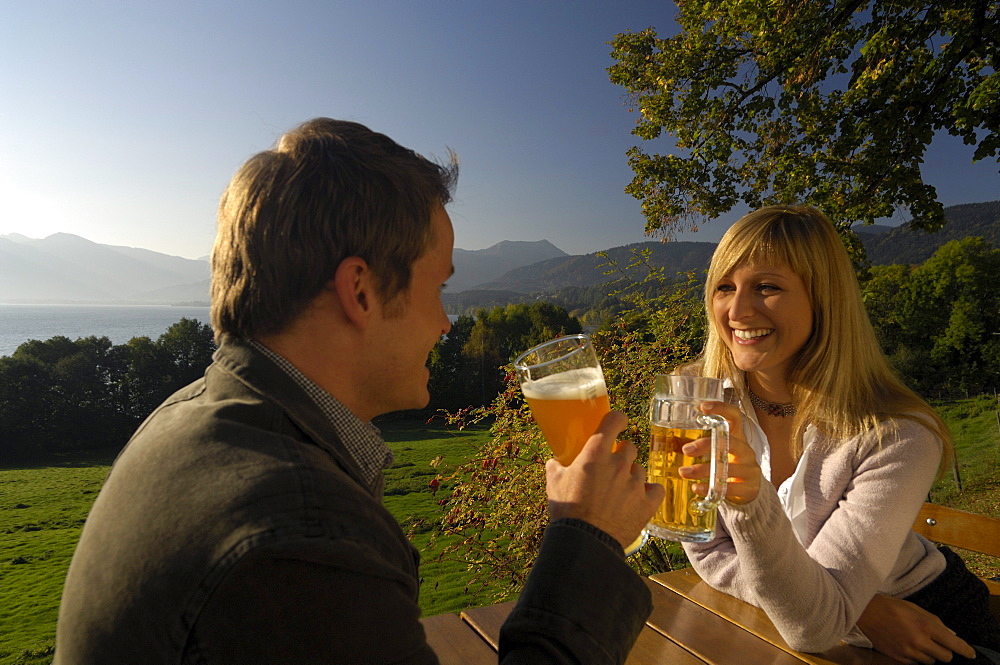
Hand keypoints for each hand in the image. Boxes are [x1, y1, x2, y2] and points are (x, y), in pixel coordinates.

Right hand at [546, 411, 664, 549]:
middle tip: (611, 467)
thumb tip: (554, 462)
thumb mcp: (554, 483)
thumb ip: (556, 467)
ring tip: (620, 490)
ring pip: (639, 469)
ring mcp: (636, 483)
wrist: (585, 541)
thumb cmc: (568, 510)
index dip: (617, 419)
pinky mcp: (647, 503)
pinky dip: (649, 492)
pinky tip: (639, 498)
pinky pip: (656, 489)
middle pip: (629, 447)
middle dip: (621, 454)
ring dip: (631, 476)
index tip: (616, 423)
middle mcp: (619, 463)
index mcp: (596, 453)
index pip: (615, 420)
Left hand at [677, 401, 761, 504]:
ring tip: (683, 472)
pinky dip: (710, 488)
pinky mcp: (750, 488)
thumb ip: (702, 444)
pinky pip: (728, 488)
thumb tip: (666, 439)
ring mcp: (750, 469)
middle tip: (685, 450)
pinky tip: (696, 488)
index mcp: (738, 436)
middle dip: (706, 445)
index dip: (722, 409)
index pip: (735, 416)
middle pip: (730, 442)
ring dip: (703, 470)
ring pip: (727, 468)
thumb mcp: (719, 451)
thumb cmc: (728, 464)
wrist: (749, 490)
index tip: (703, 407)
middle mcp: (746, 450)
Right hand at [857, 593, 975, 663]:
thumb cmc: (889, 606)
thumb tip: (951, 634)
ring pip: (931, 662)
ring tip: (921, 643)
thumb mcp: (914, 607)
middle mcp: (919, 641)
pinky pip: (916, 663)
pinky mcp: (898, 657)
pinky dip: (917, 658)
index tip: (970, 653)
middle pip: (945, 657)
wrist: (863, 613)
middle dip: (946, 652)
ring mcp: (908, 651)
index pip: (953, 644)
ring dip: (931, 655)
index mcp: (925, 625)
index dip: (965, 650)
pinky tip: (910, 646)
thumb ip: (934, 621)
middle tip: (939, 644)